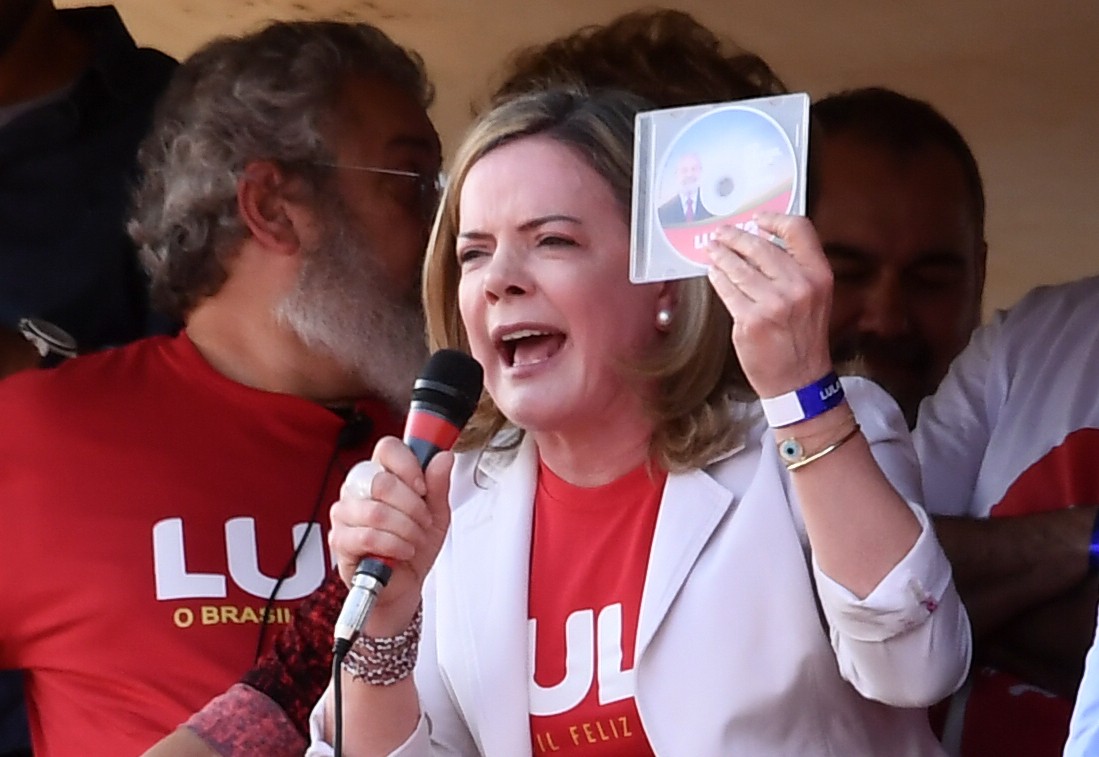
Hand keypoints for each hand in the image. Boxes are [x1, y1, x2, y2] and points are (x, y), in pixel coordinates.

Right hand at [328, 436, 452, 633]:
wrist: (406, 584)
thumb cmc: (416, 545)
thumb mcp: (437, 514)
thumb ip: (439, 485)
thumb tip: (443, 457)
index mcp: (382, 473)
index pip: (388, 449)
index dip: (409, 466)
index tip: (423, 487)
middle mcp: (358, 488)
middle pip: (382, 482)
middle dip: (413, 507)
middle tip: (423, 522)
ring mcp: (345, 513)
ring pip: (376, 511)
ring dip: (405, 530)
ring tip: (413, 540)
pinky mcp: (339, 539)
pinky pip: (366, 536)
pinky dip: (393, 545)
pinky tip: (402, 551)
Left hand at [706, 213, 833, 397]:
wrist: (800, 379)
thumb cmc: (803, 337)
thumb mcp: (815, 296)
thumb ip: (796, 269)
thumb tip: (762, 242)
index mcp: (819, 275)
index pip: (799, 230)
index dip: (775, 219)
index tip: (757, 220)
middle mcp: (799, 286)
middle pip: (760, 246)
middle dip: (735, 237)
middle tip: (722, 234)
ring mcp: (773, 304)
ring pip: (738, 267)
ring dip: (721, 255)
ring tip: (712, 250)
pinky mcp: (750, 320)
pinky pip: (727, 290)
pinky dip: (717, 278)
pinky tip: (713, 273)